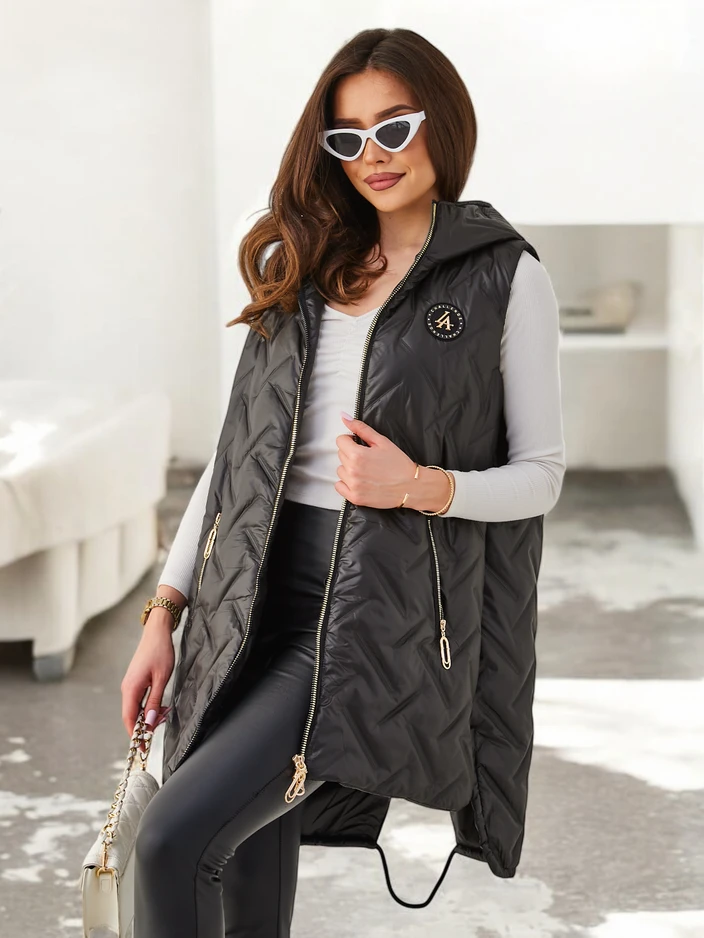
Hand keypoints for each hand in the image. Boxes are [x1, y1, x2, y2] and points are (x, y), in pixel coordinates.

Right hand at [120, 610, 174, 749]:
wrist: (157, 632)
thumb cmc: (160, 652)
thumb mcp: (162, 679)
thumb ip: (155, 701)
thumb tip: (150, 723)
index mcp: (131, 689)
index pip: (129, 718)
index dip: (135, 735)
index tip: (142, 747)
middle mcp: (127, 688)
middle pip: (132, 715)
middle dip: (146, 725)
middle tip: (163, 723)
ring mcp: (130, 685)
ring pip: (137, 708)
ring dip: (149, 715)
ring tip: (166, 712)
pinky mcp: (135, 682)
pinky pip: (139, 700)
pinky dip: (149, 706)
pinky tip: (161, 705)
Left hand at [335, 412, 451, 511]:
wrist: (411, 486)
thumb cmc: (399, 464)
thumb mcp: (382, 441)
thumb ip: (361, 428)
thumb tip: (344, 417)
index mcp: (357, 455)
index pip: (340, 440)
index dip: (351, 440)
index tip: (360, 444)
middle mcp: (352, 471)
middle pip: (340, 454)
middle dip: (351, 453)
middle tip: (368, 458)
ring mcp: (353, 485)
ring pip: (340, 470)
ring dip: (349, 468)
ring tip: (366, 470)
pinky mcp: (355, 498)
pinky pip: (339, 486)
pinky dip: (346, 483)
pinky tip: (360, 480)